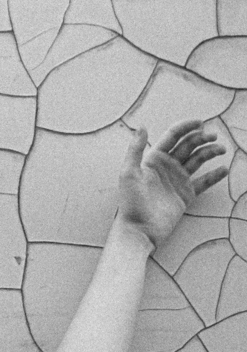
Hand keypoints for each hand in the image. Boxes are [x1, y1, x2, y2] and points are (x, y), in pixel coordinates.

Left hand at [117, 120, 228, 247]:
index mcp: (154, 158)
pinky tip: (223, 170)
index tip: (200, 122)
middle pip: (188, 146)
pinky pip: (203, 182)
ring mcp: (178, 180)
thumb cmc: (131, 202)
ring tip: (221, 149)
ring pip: (197, 161)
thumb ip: (135, 149)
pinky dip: (213, 176)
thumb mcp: (129, 173)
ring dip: (209, 153)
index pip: (172, 137)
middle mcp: (167, 166)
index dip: (186, 127)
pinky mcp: (186, 195)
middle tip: (214, 136)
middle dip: (201, 138)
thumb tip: (143, 126)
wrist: (139, 229)